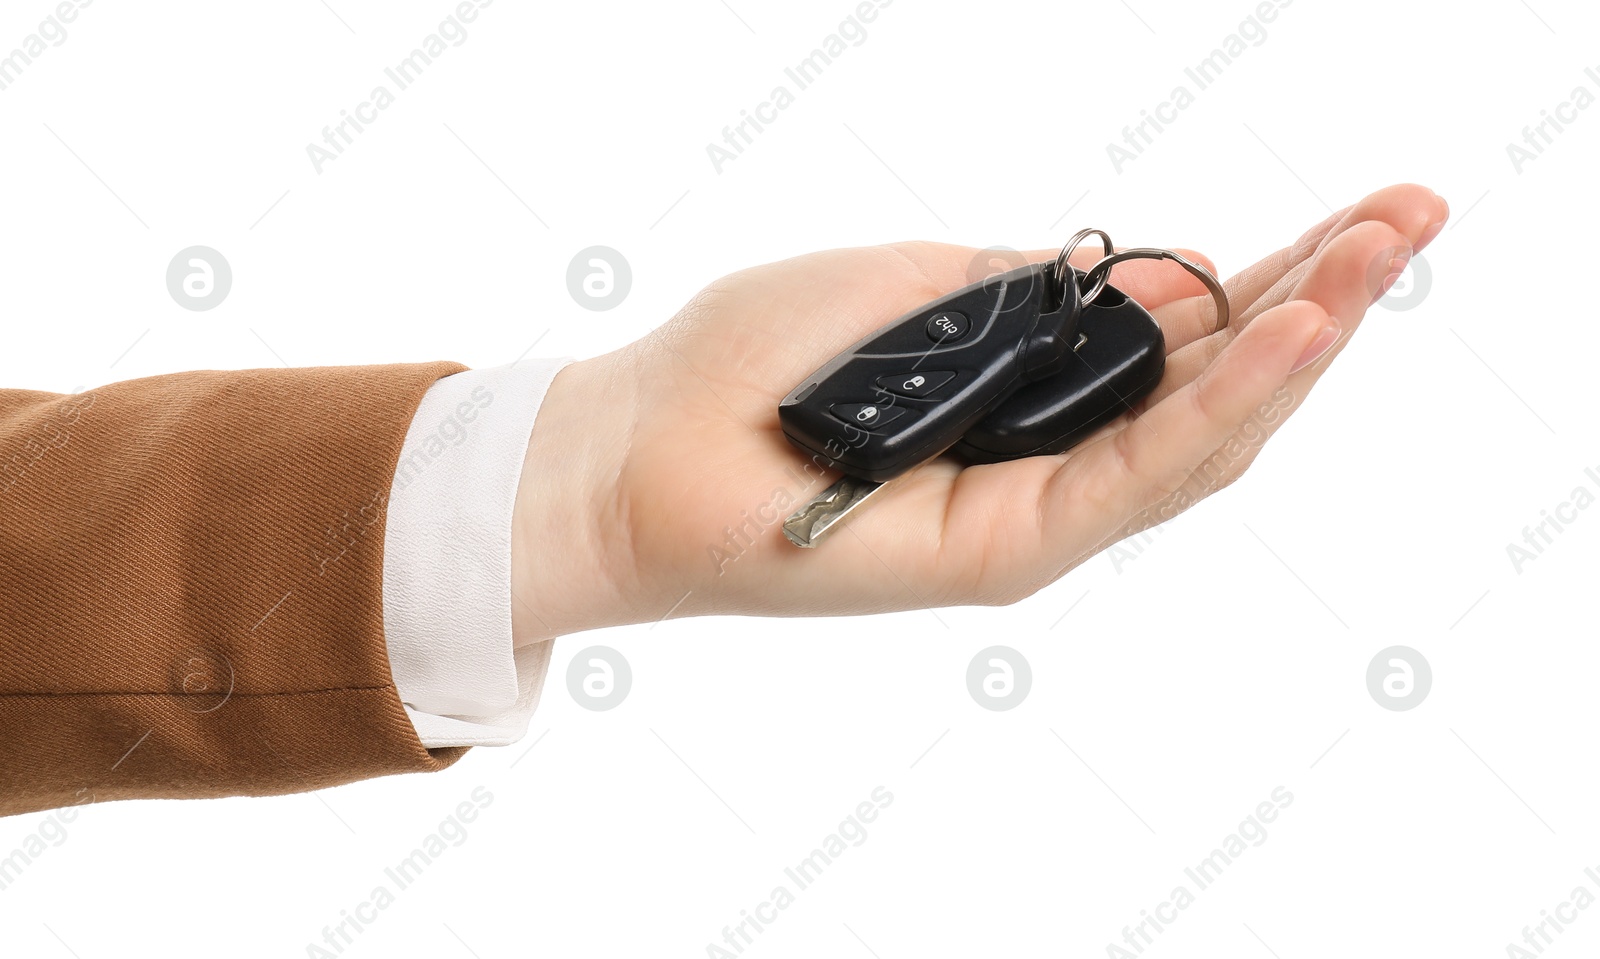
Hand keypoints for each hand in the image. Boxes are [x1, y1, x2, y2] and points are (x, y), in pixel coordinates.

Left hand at [511, 184, 1448, 641]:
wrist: (642, 443)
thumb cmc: (758, 358)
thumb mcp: (920, 288)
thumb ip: (1043, 294)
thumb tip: (1164, 272)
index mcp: (1032, 392)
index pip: (1181, 339)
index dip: (1276, 274)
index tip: (1361, 213)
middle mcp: (1048, 459)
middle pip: (1216, 387)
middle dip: (1323, 299)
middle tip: (1416, 217)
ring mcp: (1034, 512)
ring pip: (1200, 437)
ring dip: (1299, 344)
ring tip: (1380, 257)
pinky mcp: (1005, 550)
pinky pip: (1132, 475)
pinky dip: (1216, 405)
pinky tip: (1288, 335)